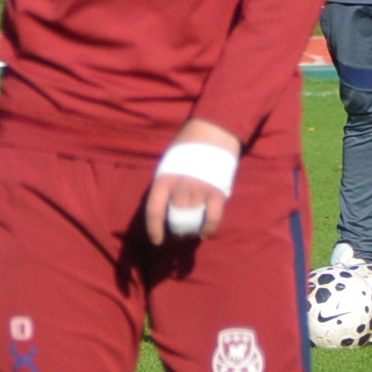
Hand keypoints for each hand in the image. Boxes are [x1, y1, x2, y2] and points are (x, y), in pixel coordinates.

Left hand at [145, 118, 238, 243]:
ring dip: (192, 227)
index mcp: (163, 179)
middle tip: (180, 232)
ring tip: (192, 231)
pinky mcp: (217, 191)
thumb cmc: (188, 146)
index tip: (157, 241)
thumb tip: (164, 204)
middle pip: (176, 216)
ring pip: (193, 218)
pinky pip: (212, 217)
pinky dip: (208, 228)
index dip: (154, 229)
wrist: (213, 131)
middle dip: (177, 228)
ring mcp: (199, 189)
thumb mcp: (168, 162)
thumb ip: (166, 183)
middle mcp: (180, 186)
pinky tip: (205, 233)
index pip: (154, 210)